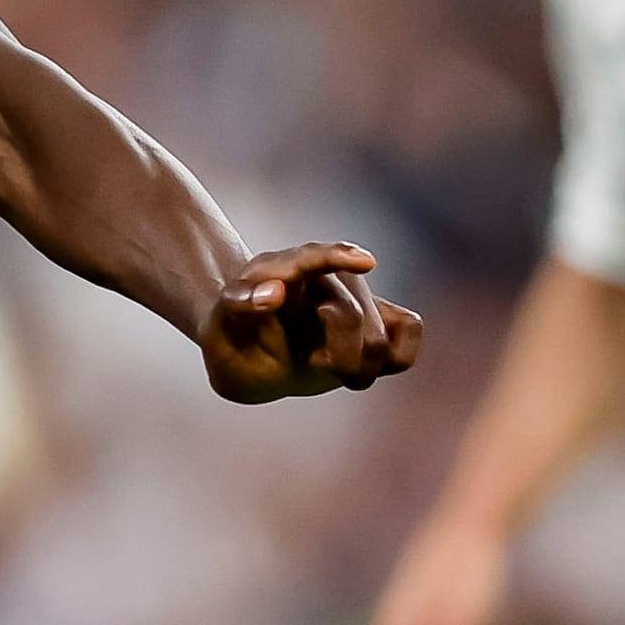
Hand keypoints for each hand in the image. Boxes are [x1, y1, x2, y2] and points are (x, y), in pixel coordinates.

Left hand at [199, 242, 423, 403]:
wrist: (251, 348)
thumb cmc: (232, 342)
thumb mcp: (216, 334)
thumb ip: (237, 308)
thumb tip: (274, 291)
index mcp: (279, 269)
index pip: (310, 257)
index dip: (336, 257)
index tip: (364, 263)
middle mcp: (324, 276)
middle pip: (352, 317)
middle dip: (338, 356)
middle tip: (312, 362)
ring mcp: (353, 295)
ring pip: (381, 336)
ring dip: (357, 367)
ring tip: (326, 365)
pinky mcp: (376, 318)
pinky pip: (409, 331)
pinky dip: (395, 356)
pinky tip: (362, 366)